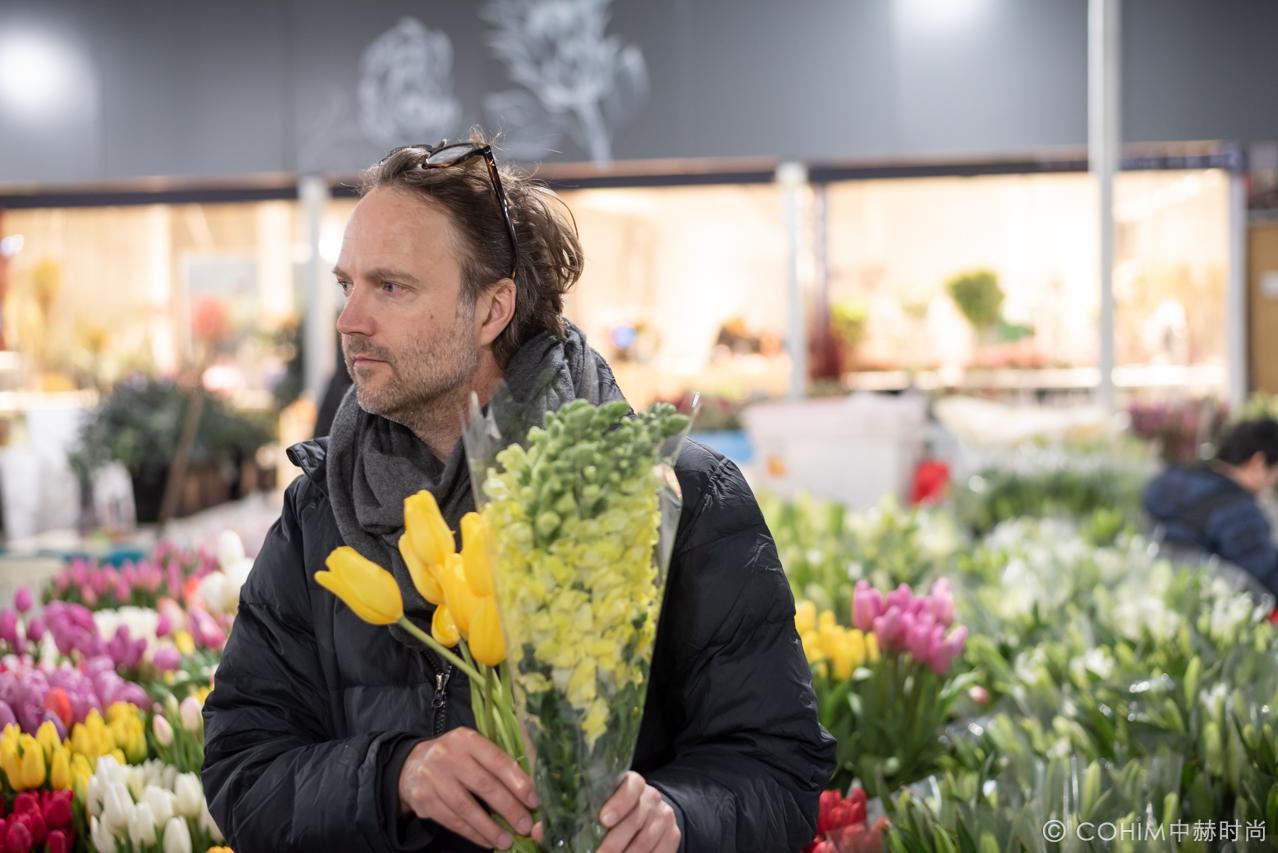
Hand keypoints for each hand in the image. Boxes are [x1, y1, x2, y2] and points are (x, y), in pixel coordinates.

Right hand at [398, 727, 538, 849]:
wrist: (411, 765)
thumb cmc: (455, 758)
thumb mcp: (473, 750)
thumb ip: (496, 764)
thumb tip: (529, 791)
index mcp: (467, 739)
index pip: (497, 760)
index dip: (518, 782)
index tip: (534, 801)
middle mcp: (448, 755)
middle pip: (484, 785)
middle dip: (508, 808)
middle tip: (524, 826)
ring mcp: (433, 777)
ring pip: (466, 807)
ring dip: (489, 827)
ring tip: (506, 841)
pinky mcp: (423, 799)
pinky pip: (452, 820)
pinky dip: (472, 833)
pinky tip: (486, 841)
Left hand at [532, 771, 679, 852]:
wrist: (649, 814)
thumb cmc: (613, 809)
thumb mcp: (595, 805)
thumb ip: (570, 816)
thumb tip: (536, 831)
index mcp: (632, 783)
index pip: (631, 786)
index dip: (619, 802)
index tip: (602, 819)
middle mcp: (651, 798)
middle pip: (635, 821)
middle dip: (613, 843)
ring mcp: (664, 818)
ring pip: (645, 841)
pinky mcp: (672, 837)